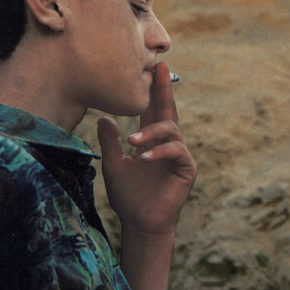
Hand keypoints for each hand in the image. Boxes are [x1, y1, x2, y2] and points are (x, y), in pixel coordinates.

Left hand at [97, 62, 195, 238]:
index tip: (154, 67)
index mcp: (152, 140)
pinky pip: (176, 152)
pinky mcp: (186, 168)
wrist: (139, 223)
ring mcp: (179, 155)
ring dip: (151, 132)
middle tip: (161, 68)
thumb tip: (103, 118)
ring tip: (133, 142)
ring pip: (171, 130)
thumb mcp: (113, 165)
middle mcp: (168, 143)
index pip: (154, 110)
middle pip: (168, 110)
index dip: (154, 90)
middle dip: (164, 90)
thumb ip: (110, 142)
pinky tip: (143, 158)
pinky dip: (159, 152)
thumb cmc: (128, 196)